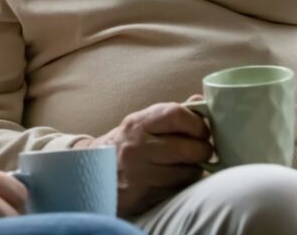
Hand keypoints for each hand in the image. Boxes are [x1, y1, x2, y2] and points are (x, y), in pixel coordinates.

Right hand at [89, 103, 212, 216]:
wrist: (94, 174)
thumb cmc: (126, 146)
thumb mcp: (141, 125)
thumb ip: (171, 115)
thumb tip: (201, 99)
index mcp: (137, 124)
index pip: (176, 115)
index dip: (197, 123)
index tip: (202, 131)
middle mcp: (137, 147)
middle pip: (188, 148)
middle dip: (203, 150)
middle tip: (202, 151)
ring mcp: (140, 173)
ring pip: (188, 173)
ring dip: (195, 170)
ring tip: (187, 166)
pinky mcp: (145, 196)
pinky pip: (179, 191)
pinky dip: (184, 186)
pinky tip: (176, 181)